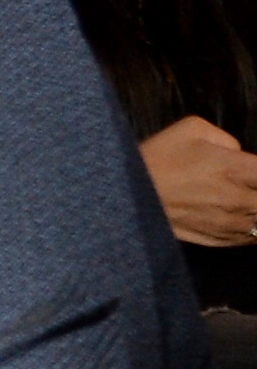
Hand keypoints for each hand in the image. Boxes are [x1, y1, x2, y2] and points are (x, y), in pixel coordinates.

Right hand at [141, 115, 256, 245]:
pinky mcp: (218, 239)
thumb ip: (226, 139)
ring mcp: (229, 223)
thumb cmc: (156, 159)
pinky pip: (251, 239)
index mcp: (235, 168)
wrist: (124, 197)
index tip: (254, 171)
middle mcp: (237, 198)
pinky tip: (247, 219)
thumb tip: (239, 153)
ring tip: (247, 203)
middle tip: (250, 186)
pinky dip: (254, 230)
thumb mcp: (191, 129)